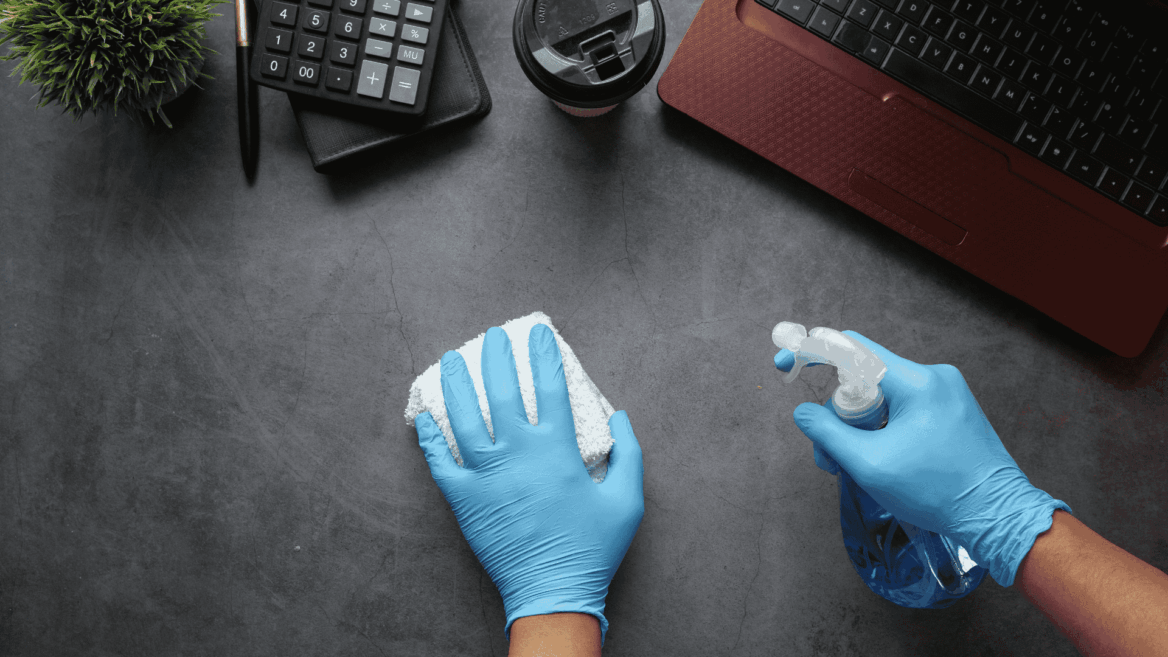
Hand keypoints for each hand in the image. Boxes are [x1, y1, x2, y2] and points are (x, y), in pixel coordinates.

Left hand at [415, 324, 643, 641]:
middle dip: (496, 357)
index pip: (550, 388)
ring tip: (451, 360)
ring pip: (464, 419)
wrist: (552, 592)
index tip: (538, 332)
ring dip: (457, 385)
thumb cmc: (593, 548)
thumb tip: (620, 417)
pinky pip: (440, 463)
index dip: (544, 355)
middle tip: (492, 336)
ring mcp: (486, 476)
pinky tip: (424, 416)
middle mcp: (518, 454)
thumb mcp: (628, 501)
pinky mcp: (464, 500)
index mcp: (557, 451)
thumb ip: (629, 454)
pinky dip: (429, 438)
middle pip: (502, 392)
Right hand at [776, 331, 1069, 586]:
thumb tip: (803, 413)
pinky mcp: (952, 411)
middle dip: (838, 415)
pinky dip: (883, 431)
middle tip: (829, 457)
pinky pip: (903, 409)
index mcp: (916, 382)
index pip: (852, 348)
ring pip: (882, 398)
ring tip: (855, 469)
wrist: (998, 517)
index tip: (785, 363)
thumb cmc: (937, 492)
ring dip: (860, 428)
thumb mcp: (870, 465)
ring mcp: (947, 393)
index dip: (811, 351)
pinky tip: (880, 461)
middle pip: (864, 379)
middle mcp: (934, 377)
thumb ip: (828, 434)